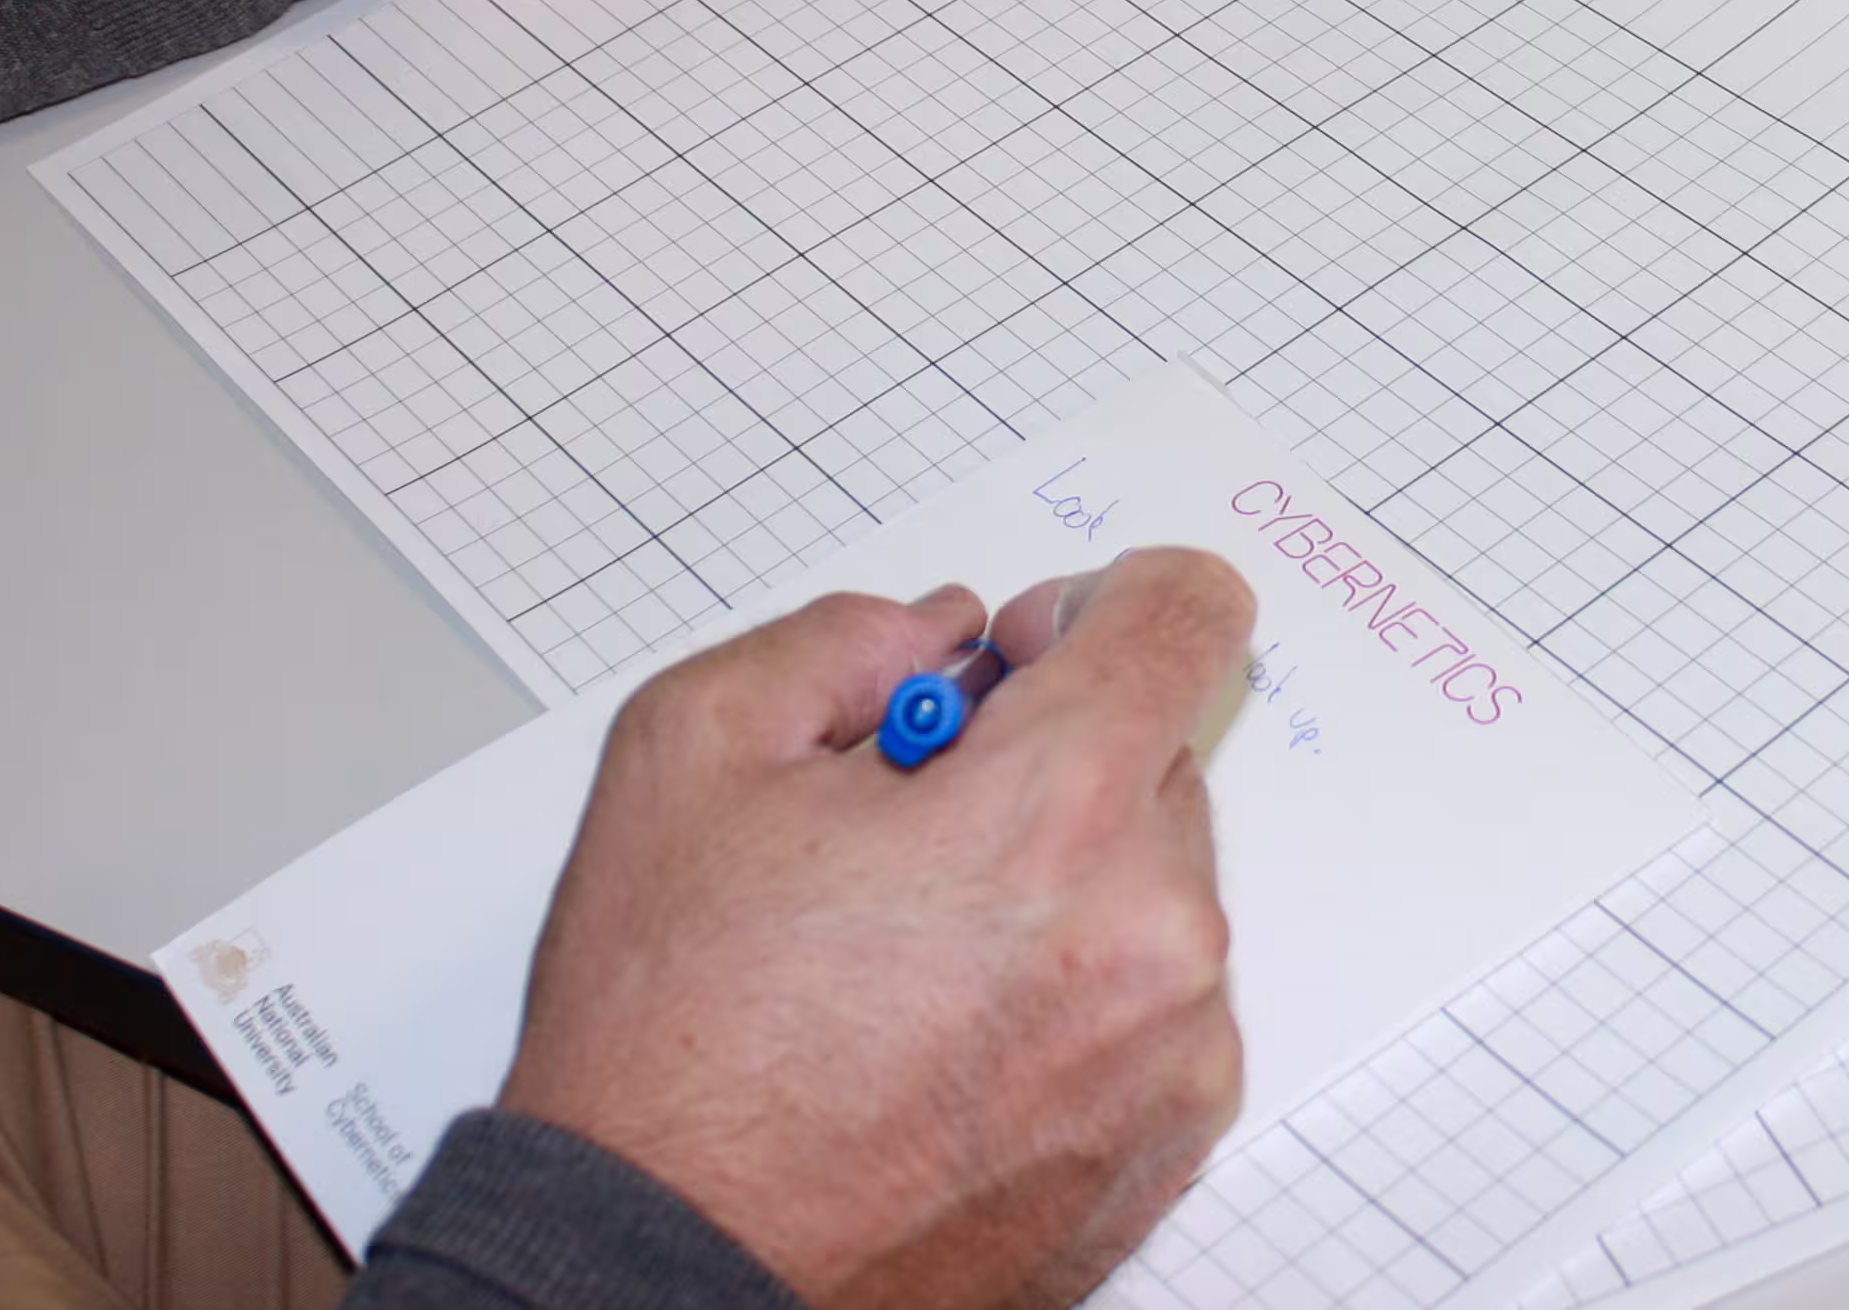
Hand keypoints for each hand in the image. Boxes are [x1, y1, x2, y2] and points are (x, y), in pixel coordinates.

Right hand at [503, 551, 1255, 1309]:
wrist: (663, 1269)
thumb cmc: (670, 1048)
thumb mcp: (691, 752)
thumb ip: (842, 640)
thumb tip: (942, 634)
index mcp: (1056, 817)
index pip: (1186, 615)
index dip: (1094, 605)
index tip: (1019, 655)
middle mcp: (1152, 936)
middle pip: (1152, 758)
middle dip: (1042, 766)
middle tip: (905, 837)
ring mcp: (1174, 1054)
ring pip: (1151, 886)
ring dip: (1059, 884)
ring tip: (908, 959)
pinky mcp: (1168, 1143)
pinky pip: (1154, 1003)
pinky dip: (1074, 992)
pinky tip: (946, 1037)